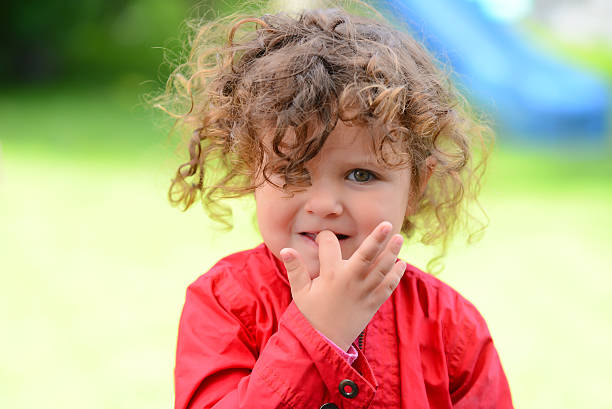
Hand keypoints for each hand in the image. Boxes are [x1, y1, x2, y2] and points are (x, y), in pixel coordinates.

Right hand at [280, 221, 405, 351]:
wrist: (326, 342)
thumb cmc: (311, 314)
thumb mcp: (300, 292)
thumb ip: (295, 269)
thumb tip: (285, 249)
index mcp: (330, 275)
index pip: (330, 246)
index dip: (325, 238)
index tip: (323, 237)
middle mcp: (350, 280)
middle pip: (366, 255)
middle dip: (377, 238)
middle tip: (387, 223)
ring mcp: (364, 292)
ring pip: (381, 268)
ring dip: (391, 252)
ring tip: (399, 238)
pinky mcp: (373, 302)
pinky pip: (388, 286)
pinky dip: (396, 275)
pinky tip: (401, 263)